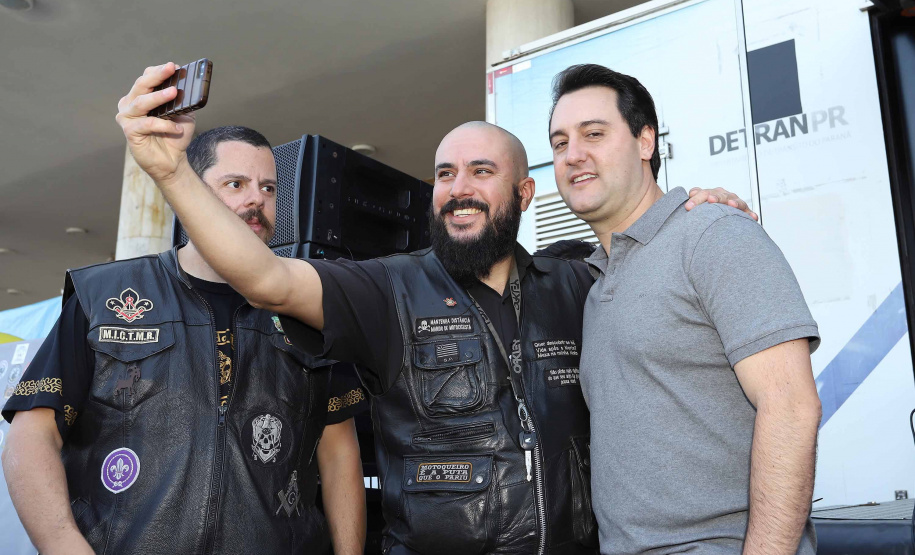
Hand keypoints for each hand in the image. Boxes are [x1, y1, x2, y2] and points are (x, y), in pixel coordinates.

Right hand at [115, 62, 195, 185]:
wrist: (173, 160)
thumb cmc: (175, 135)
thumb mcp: (183, 114)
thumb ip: (183, 101)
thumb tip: (190, 87)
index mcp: (141, 97)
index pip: (146, 78)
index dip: (158, 71)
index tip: (173, 66)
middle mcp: (130, 104)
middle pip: (141, 85)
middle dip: (157, 76)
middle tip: (170, 68)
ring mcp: (127, 117)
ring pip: (141, 102)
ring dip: (158, 97)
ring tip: (174, 93)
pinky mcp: (130, 132)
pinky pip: (147, 124)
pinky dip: (164, 124)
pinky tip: (177, 128)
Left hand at [685, 187, 758, 220]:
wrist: (719, 221)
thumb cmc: (705, 212)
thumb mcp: (697, 207)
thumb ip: (694, 199)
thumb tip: (692, 193)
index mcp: (709, 194)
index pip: (702, 193)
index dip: (696, 198)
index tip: (689, 207)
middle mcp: (722, 195)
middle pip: (717, 194)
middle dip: (713, 197)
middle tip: (710, 200)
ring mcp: (733, 202)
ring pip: (733, 200)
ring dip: (734, 202)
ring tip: (732, 204)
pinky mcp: (744, 211)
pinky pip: (747, 212)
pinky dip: (750, 214)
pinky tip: (752, 217)